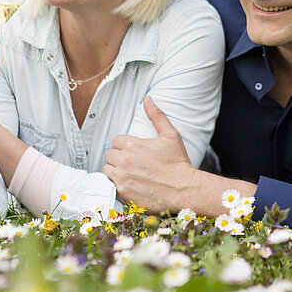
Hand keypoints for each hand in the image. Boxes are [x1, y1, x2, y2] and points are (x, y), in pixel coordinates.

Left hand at [103, 97, 195, 211]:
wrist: (184, 189)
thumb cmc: (178, 163)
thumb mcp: (170, 135)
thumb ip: (157, 116)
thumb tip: (148, 100)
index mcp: (133, 145)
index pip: (116, 141)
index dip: (124, 145)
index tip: (133, 151)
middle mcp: (125, 160)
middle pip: (109, 155)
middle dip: (118, 157)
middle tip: (131, 162)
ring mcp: (122, 177)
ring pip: (107, 170)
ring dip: (115, 170)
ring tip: (128, 173)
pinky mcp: (123, 192)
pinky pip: (110, 185)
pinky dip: (117, 184)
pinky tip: (129, 183)